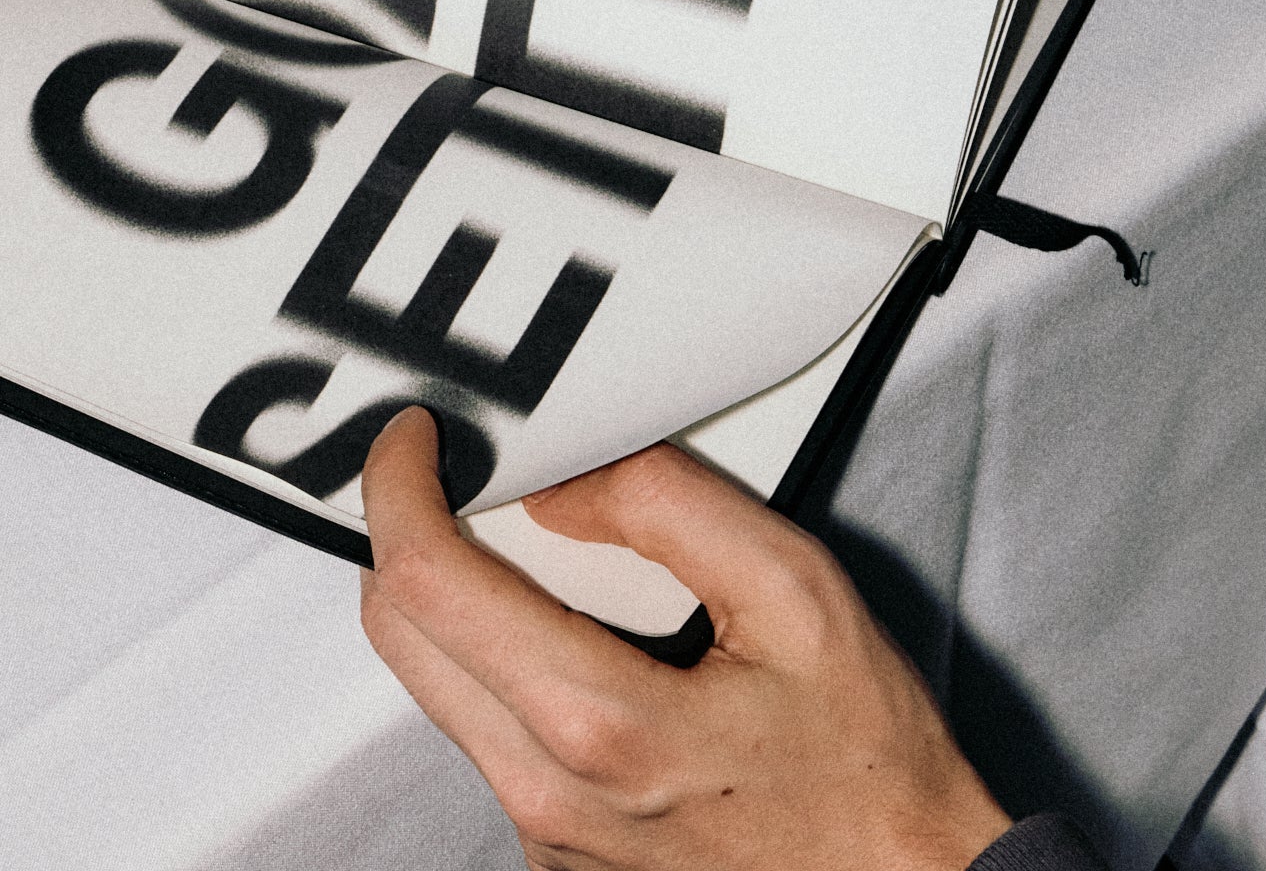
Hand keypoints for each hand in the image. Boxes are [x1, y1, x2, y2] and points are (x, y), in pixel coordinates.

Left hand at [360, 409, 1010, 870]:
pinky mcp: (555, 850)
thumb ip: (669, 508)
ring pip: (435, 685)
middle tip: (455, 471)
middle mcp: (552, 793)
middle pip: (400, 634)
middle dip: (406, 532)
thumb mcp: (794, 591)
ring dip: (452, 596)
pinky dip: (497, 658)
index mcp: (603, 724)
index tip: (416, 437)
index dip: (399, 486)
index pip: (429, 583)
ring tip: (529, 542)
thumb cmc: (865, 761)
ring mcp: (546, 834)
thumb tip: (564, 478)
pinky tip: (572, 628)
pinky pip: (486, 732)